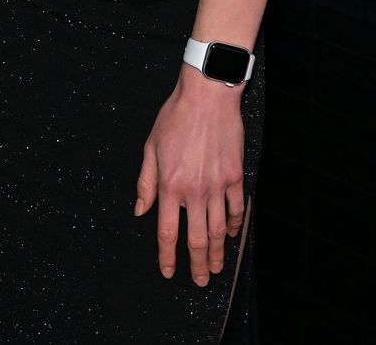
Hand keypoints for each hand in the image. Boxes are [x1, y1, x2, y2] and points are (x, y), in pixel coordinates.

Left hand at [134, 67, 245, 285]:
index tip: (169, 272)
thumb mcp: (151, 147)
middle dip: (197, 264)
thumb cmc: (176, 117)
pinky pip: (236, 208)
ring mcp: (217, 185)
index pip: (167, 232)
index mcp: (170, 185)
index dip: (167, 257)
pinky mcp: (235, 176)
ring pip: (219, 230)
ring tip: (216, 268)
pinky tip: (231, 235)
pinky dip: (234, 225)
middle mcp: (194, 191)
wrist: (207, 95)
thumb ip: (146, 183)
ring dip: (218, 252)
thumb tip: (140, 210)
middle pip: (197, 239)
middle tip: (199, 280)